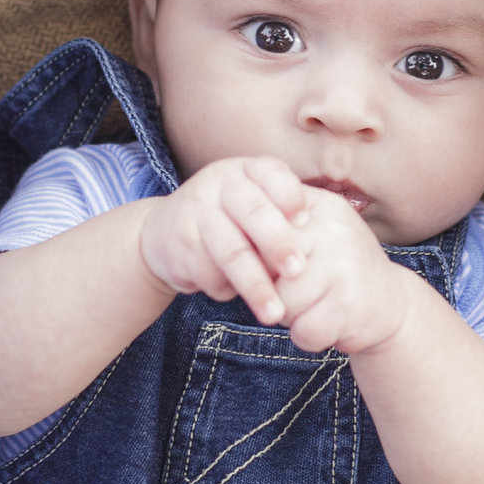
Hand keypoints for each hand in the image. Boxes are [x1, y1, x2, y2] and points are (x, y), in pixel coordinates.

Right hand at [138, 156, 308, 323]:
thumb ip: (282, 219)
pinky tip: (229, 292)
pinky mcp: (179, 243)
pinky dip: (225, 290)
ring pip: (231, 251)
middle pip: (254, 212)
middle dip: (279, 244)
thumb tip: (320, 250)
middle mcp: (220, 183)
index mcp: (247, 170)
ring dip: (255, 286)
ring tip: (274, 313)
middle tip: (298, 273)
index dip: (291, 197)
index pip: (273, 174)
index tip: (307, 223)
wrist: (162, 232)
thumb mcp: (253, 207)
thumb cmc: (228, 221)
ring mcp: (196, 211)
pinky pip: (208, 272)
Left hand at [272, 189, 409, 355]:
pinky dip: (309, 337)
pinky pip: (303, 330)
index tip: (273, 269)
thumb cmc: (335, 270)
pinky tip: (328, 323)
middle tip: (297, 291)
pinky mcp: (350, 304)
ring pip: (283, 303)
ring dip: (292, 316)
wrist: (391, 303)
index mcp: (318, 206)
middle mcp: (333, 228)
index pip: (262, 228)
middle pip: (268, 268)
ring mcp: (344, 266)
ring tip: (316, 305)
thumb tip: (229, 247)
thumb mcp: (313, 235)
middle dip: (273, 290)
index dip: (258, 258)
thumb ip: (274, 231)